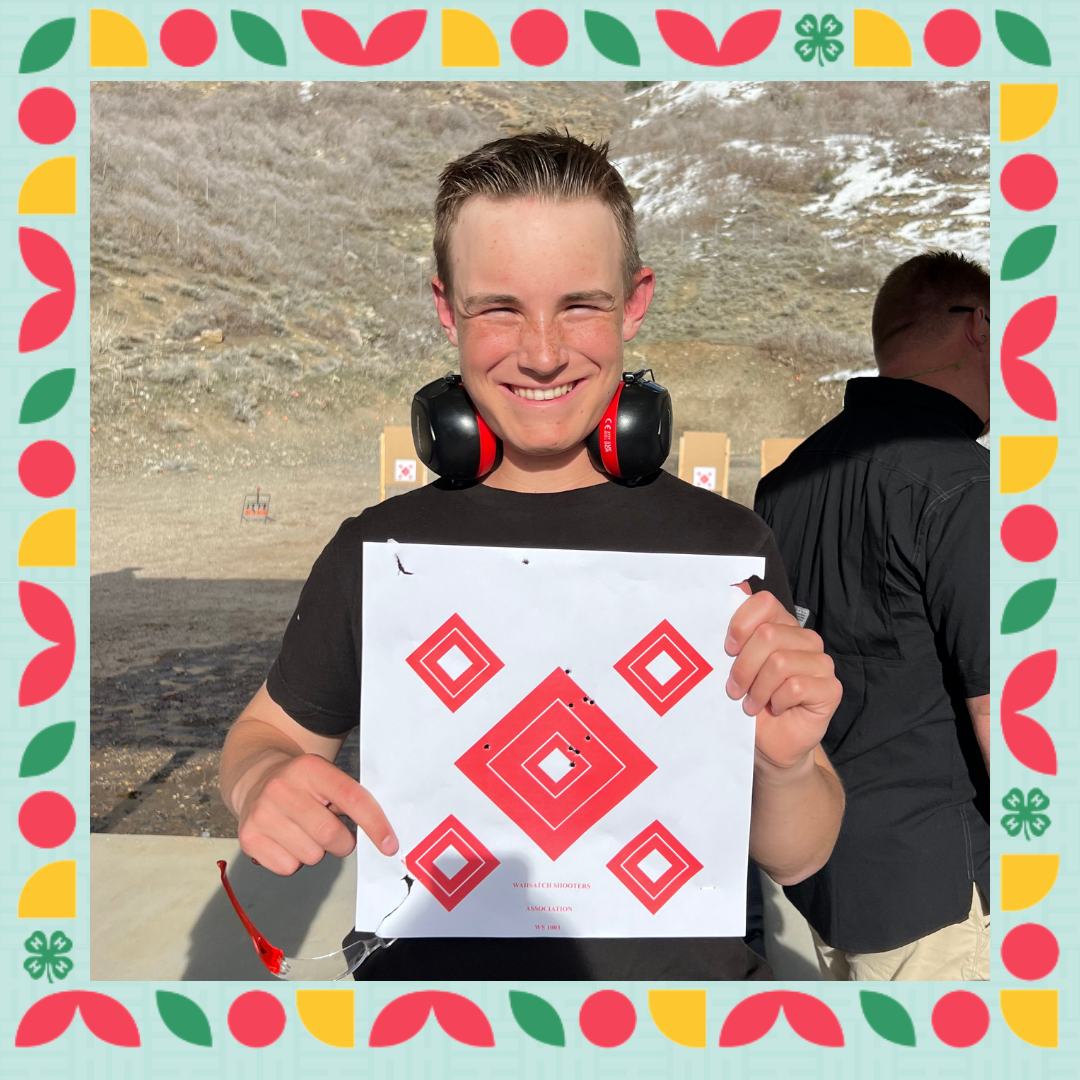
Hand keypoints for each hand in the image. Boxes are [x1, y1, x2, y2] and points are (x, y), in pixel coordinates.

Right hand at [236, 752, 397, 875]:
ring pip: (311, 855)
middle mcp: (281, 788)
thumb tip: (381, 836)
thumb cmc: (303, 784)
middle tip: (337, 833)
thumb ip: (351, 799)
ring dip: (317, 851)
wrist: (255, 777)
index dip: (375, 824)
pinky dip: (295, 860)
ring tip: (306, 831)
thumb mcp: (326, 777)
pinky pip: (288, 868)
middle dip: (343, 842)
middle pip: (331, 835)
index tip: (390, 845)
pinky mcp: (248, 838)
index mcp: (310, 768)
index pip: (352, 798)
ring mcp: (261, 814)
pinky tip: (288, 840)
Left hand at [725, 590, 840, 772]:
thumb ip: (735, 630)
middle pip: (768, 635)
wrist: (767, 743)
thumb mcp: (731, 665)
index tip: (728, 649)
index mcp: (781, 625)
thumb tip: (735, 586)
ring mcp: (821, 662)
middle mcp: (804, 639)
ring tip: (752, 703)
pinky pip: (796, 686)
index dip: (741, 624)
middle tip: (735, 690)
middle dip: (743, 667)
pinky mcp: (831, 688)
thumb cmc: (748, 701)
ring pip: (780, 662)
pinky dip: (777, 701)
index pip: (764, 603)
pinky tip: (775, 708)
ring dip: (757, 689)